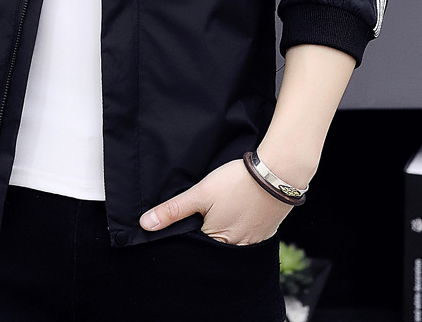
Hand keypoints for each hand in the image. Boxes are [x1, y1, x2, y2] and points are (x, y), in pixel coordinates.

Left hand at [139, 159, 292, 245]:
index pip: (196, 245)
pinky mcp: (267, 232)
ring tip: (224, 208)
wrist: (276, 173)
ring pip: (232, 239)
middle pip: (214, 244)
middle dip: (208, 231)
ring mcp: (254, 242)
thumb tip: (145, 225)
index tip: (189, 218)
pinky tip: (240, 210)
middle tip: (208, 210)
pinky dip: (242, 225)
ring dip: (226, 228)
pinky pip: (249, 235)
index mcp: (217, 242)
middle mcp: (237, 248)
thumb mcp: (200, 193)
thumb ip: (173, 210)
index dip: (190, 231)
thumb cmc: (236, 182)